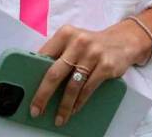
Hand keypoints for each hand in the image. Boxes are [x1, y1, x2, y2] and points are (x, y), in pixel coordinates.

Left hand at [30, 21, 149, 126]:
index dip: (33, 76)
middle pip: (55, 73)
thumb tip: (38, 79)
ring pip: (72, 86)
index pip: (44, 56)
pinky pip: (88, 89)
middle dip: (43, 95)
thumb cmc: (92, 44)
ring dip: (63, 106)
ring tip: (58, 117)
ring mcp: (93, 53)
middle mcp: (79, 41)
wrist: (124, 40)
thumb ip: (59, 54)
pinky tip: (74, 109)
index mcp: (66, 33)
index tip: (27, 93)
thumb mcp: (75, 41)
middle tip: (36, 110)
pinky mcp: (105, 65)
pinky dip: (79, 102)